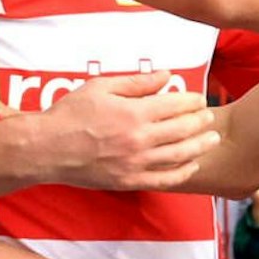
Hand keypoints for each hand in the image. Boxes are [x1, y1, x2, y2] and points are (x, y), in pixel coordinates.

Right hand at [31, 70, 218, 191]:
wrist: (47, 148)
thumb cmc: (71, 114)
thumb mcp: (102, 87)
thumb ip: (138, 82)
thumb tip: (167, 76)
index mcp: (134, 113)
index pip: (177, 105)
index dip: (193, 101)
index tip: (199, 98)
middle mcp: (139, 139)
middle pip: (184, 130)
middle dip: (202, 122)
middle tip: (211, 117)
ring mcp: (136, 163)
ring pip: (180, 155)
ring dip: (200, 146)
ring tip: (212, 139)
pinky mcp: (129, 181)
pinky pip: (164, 179)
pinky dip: (183, 172)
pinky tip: (192, 164)